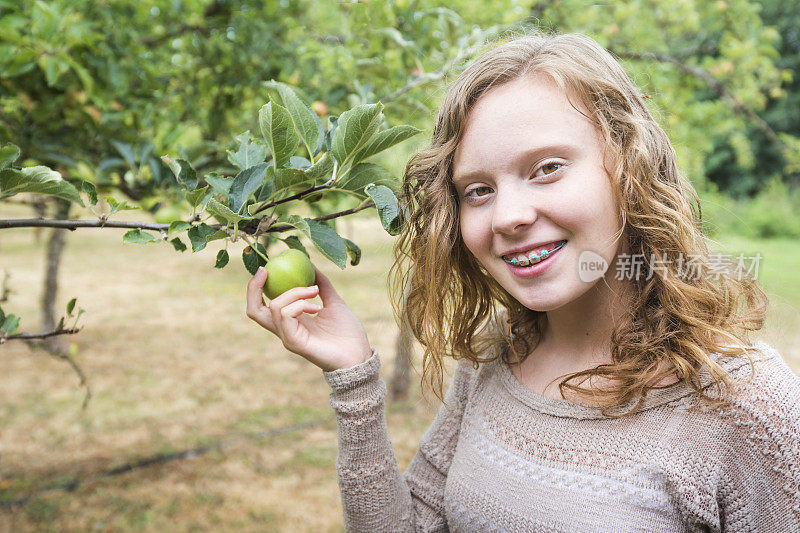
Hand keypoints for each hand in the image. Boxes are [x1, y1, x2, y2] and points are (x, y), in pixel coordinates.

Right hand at [246, 264, 371, 371]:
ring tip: (314, 291)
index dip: (257, 286)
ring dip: (295, 292)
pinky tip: (317, 306)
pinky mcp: (294, 342)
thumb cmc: (347, 332)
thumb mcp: (334, 302)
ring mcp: (288, 337)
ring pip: (275, 307)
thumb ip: (322, 285)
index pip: (262, 304)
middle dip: (253, 288)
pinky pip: (286, 316)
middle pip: (254, 310)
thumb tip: (312, 264)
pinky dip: (300, 305)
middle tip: (265, 270)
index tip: (266, 268)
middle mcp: (285, 329)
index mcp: (291, 320)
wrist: (359, 354)